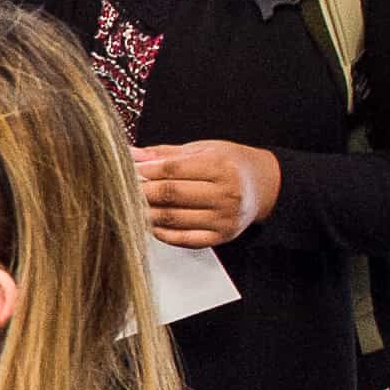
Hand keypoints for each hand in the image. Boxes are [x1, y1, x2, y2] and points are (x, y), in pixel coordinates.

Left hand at [135, 140, 281, 246]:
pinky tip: (151, 222)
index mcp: (221, 166)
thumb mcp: (203, 150)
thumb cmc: (230, 164)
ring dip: (147, 213)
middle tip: (127, 189)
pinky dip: (161, 232)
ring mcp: (224, 218)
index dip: (146, 170)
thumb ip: (165, 154)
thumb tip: (130, 154)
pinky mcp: (221, 237)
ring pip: (173, 219)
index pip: (173, 169)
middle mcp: (226, 193)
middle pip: (171, 194)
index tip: (129, 170)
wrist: (262, 187)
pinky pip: (183, 239)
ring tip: (134, 206)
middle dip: (143, 192)